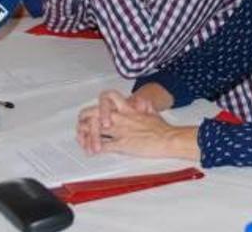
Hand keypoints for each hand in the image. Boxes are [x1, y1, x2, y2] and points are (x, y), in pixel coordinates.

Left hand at [77, 90, 198, 159]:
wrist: (168, 139)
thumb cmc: (162, 128)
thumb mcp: (152, 112)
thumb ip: (144, 106)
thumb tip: (141, 101)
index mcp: (127, 109)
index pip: (107, 99)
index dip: (97, 105)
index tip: (94, 113)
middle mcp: (120, 118)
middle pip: (94, 113)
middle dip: (84, 120)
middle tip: (82, 128)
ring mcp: (120, 131)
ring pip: (95, 130)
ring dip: (87, 137)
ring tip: (85, 143)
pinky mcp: (122, 145)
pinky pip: (103, 146)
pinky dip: (95, 150)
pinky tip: (92, 152)